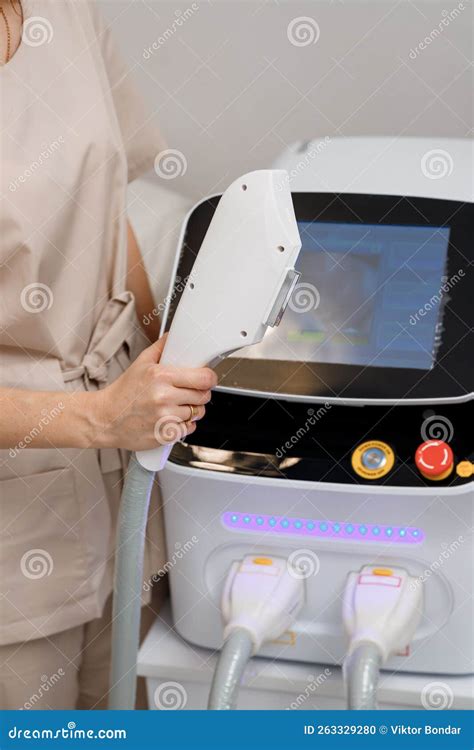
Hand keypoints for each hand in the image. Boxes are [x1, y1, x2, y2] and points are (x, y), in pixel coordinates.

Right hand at [95, 336, 216, 450]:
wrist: (106, 418)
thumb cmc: (123, 393)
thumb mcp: (140, 363)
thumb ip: (161, 348)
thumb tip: (174, 336)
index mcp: (161, 376)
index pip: (203, 378)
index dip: (209, 378)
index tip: (208, 379)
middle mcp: (164, 397)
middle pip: (204, 396)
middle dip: (200, 394)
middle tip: (189, 392)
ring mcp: (165, 417)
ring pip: (197, 413)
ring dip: (192, 410)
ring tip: (176, 406)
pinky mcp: (165, 435)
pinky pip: (188, 429)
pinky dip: (184, 425)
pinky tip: (171, 418)